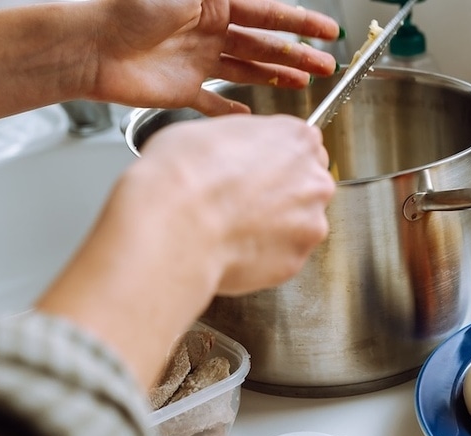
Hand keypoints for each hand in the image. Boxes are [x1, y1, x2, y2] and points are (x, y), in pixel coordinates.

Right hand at [35, 113, 333, 384]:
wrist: (160, 237)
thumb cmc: (168, 183)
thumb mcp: (195, 135)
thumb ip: (232, 142)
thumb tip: (227, 151)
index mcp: (291, 140)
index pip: (303, 141)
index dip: (273, 157)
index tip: (258, 169)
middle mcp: (310, 182)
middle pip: (304, 185)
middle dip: (273, 195)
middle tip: (231, 204)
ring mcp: (305, 227)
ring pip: (294, 224)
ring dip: (266, 229)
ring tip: (220, 233)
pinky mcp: (290, 265)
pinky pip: (278, 257)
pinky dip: (256, 258)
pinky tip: (223, 253)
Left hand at [83, 0, 341, 114]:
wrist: (90, 47)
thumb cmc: (126, 10)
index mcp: (214, 2)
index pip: (269, 12)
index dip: (301, 22)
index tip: (328, 30)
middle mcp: (208, 30)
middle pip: (263, 43)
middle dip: (297, 54)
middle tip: (325, 66)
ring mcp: (197, 60)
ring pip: (247, 69)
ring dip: (275, 76)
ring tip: (302, 85)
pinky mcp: (182, 90)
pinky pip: (214, 102)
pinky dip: (232, 110)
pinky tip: (250, 117)